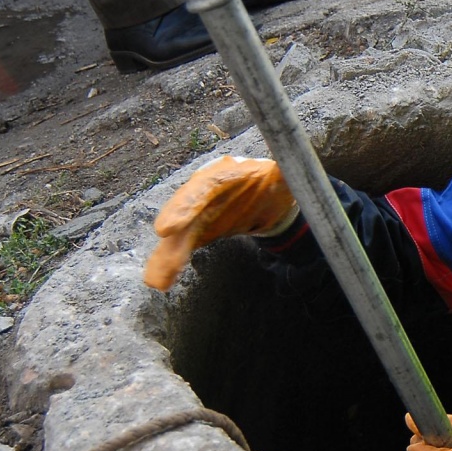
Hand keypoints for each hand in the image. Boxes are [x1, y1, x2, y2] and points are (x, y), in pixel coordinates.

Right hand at [144, 156, 297, 289]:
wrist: (267, 192)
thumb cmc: (274, 180)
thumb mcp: (285, 175)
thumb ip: (287, 174)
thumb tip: (294, 167)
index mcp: (226, 173)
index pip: (204, 187)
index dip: (187, 205)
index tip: (169, 227)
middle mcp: (205, 191)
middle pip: (185, 211)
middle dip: (172, 228)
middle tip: (161, 243)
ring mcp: (199, 212)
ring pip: (180, 234)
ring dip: (167, 256)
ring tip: (156, 280)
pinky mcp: (199, 230)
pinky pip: (183, 248)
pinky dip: (171, 264)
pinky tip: (161, 282)